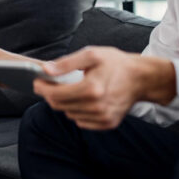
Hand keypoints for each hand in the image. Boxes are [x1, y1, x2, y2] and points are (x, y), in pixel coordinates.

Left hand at [33, 46, 175, 129]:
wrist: (142, 78)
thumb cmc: (116, 63)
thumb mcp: (91, 55)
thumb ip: (66, 63)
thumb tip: (46, 70)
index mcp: (91, 89)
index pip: (55, 94)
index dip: (42, 88)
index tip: (36, 82)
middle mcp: (96, 107)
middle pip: (60, 106)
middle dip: (50, 95)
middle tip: (48, 84)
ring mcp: (102, 117)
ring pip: (69, 114)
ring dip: (64, 103)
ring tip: (68, 89)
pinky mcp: (107, 123)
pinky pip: (81, 121)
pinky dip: (77, 111)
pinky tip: (82, 99)